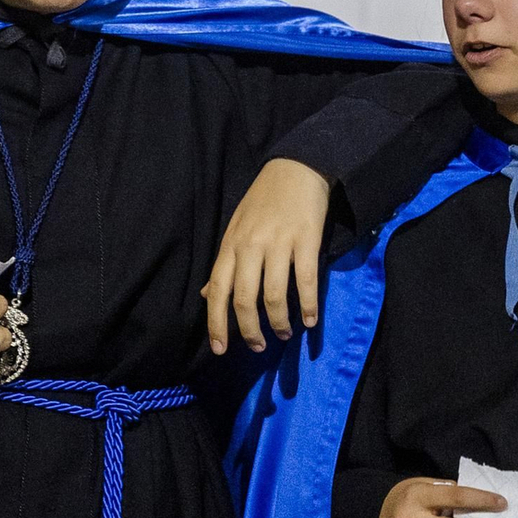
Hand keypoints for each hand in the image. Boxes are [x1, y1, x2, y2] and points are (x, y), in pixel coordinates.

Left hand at [203, 159, 332, 352]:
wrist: (297, 167)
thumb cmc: (264, 200)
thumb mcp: (237, 228)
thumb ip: (225, 263)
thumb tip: (206, 293)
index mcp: (232, 244)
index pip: (217, 289)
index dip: (216, 322)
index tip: (220, 350)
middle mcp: (251, 245)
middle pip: (244, 298)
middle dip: (249, 330)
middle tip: (258, 346)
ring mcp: (279, 242)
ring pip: (274, 295)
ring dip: (279, 322)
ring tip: (284, 333)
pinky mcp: (306, 239)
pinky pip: (306, 280)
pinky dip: (309, 305)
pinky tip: (310, 320)